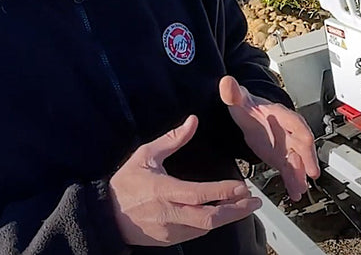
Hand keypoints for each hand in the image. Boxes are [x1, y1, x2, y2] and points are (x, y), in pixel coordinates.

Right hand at [109, 115, 261, 246]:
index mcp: (163, 191)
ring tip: (244, 207)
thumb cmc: (125, 183)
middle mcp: (169, 214)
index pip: (199, 194)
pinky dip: (211, 224)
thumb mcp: (145, 156)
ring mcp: (169, 230)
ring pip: (205, 228)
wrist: (106, 216)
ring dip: (227, 218)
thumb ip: (172, 139)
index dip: (222, 192)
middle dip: (235, 211)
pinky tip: (222, 214)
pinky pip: (195, 234)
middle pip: (209, 218)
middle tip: (254, 203)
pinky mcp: (168, 240)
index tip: (242, 187)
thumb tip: (192, 121)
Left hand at [220, 76, 321, 200]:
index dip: (304, 139)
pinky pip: (290, 170)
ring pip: (298, 161)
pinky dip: (293, 181)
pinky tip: (294, 193)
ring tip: (299, 190)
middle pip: (302, 147)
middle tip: (310, 175)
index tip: (307, 149)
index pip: (298, 127)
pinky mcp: (281, 157)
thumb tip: (226, 83)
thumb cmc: (246, 106)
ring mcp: (286, 145)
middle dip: (307, 161)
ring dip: (300, 175)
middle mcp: (288, 132)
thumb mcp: (238, 100)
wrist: (247, 113)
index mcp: (281, 116)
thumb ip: (233, 94)